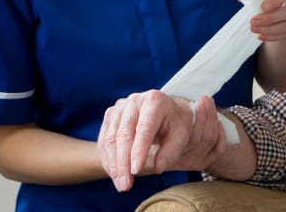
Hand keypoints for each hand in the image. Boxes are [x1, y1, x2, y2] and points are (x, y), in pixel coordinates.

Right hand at [97, 92, 224, 192]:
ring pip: (110, 138)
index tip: (136, 170)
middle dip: (123, 163)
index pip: (144, 128)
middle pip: (123, 134)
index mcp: (155, 101)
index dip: (138, 150)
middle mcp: (134, 101)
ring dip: (113, 164)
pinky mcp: (110, 116)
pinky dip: (107, 159)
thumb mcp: (181, 136)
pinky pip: (104, 140)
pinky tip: (114, 174)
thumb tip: (158, 167)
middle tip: (126, 185)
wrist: (168, 112)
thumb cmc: (176, 124)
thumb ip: (171, 151)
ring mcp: (120, 107)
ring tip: (121, 184)